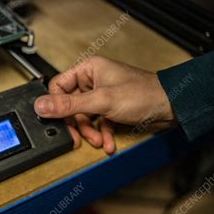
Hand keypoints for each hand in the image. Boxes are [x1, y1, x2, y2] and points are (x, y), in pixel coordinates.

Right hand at [34, 56, 174, 153]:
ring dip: (91, 132)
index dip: (56, 105)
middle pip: (71, 105)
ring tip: (98, 142)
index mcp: (88, 70)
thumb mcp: (100, 101)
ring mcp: (102, 95)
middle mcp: (93, 80)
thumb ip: (69, 105)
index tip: (56, 121)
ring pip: (84, 117)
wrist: (171, 107)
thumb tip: (41, 106)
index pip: (58, 87)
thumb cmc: (143, 94)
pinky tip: (108, 143)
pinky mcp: (111, 108)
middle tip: (76, 138)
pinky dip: (102, 134)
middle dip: (77, 125)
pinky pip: (98, 122)